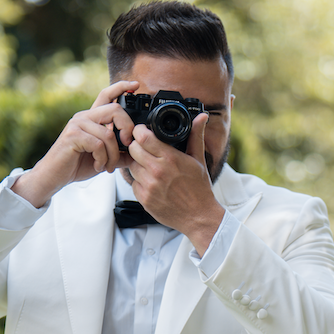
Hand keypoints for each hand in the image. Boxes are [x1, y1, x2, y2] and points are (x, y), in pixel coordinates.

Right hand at [12, 80, 139, 208]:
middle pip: (115, 110)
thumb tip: (138, 152)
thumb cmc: (76, 165)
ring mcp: (77, 125)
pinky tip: (98, 166)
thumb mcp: (104, 158)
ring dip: (113, 154)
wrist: (54, 176)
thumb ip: (119, 153)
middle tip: (127, 145)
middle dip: (127, 129)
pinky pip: (98, 144)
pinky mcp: (73, 136)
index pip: (107, 95)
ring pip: (108, 133)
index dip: (121, 87)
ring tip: (108, 165)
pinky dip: (103, 159)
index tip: (136, 85)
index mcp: (92, 118)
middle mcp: (84, 117)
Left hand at [126, 112, 224, 254]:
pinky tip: (152, 183)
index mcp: (170, 158)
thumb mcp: (198, 160)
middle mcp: (157, 171)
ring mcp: (149, 186)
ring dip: (138, 164)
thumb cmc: (199, 189)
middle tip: (145, 149)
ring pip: (131, 166)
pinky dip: (140, 181)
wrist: (199, 216)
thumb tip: (201, 117)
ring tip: (151, 168)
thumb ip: (196, 136)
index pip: (142, 137)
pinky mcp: (144, 199)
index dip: (139, 132)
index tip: (142, 132)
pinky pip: (133, 183)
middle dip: (137, 146)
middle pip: (133, 149)